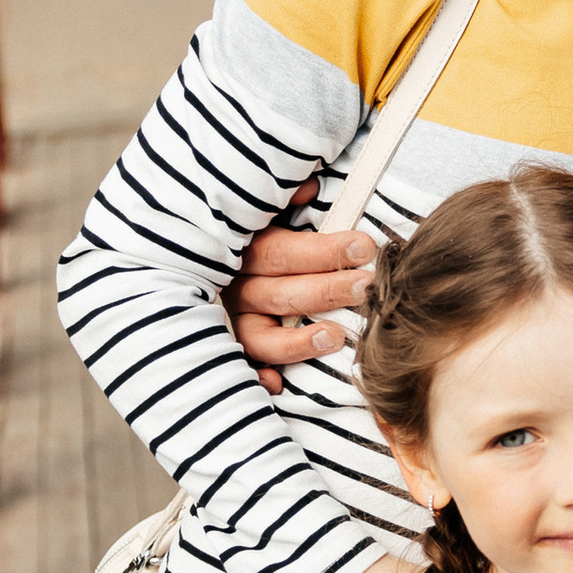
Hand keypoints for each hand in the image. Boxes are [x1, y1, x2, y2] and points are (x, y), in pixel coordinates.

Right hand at [229, 180, 376, 395]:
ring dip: (296, 342)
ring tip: (335, 337)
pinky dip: (257, 377)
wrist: (207, 253)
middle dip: (324, 291)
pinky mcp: (236, 347)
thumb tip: (307, 187)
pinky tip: (276, 384)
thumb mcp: (272, 209)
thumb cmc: (264, 231)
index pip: (281, 252)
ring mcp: (233, 321)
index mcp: (243, 250)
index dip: (323, 251)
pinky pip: (244, 367)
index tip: (364, 248)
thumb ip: (286, 199)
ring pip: (258, 336)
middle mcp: (234, 287)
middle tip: (365, 287)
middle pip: (277, 294)